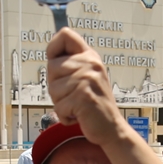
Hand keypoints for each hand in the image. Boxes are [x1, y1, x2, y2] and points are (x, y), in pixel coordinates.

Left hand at [45, 28, 121, 147]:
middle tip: (73, 95)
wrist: (112, 128)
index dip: (53, 48)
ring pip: (53, 89)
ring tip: (77, 106)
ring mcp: (87, 80)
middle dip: (56, 86)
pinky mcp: (83, 97)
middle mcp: (90, 64)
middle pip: (51, 66)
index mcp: (90, 56)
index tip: (55, 62)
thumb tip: (50, 55)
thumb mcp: (87, 77)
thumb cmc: (95, 104)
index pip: (65, 35)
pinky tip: (79, 115)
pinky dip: (65, 116)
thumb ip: (72, 65)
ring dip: (61, 103)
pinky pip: (58, 106)